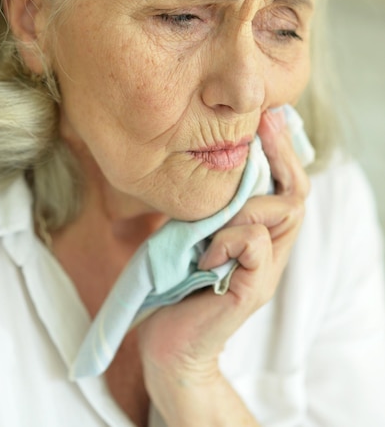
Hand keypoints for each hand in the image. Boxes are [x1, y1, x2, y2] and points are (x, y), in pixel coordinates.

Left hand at [138, 108, 309, 416]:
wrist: (168, 347)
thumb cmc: (175, 288)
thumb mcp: (190, 235)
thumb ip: (206, 208)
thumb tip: (200, 163)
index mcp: (259, 237)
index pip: (286, 188)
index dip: (282, 152)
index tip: (270, 117)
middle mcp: (270, 252)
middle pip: (295, 194)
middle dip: (280, 155)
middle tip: (264, 124)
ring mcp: (264, 272)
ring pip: (279, 213)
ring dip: (245, 203)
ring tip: (212, 219)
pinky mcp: (252, 290)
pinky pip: (256, 243)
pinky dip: (229, 237)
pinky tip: (204, 253)